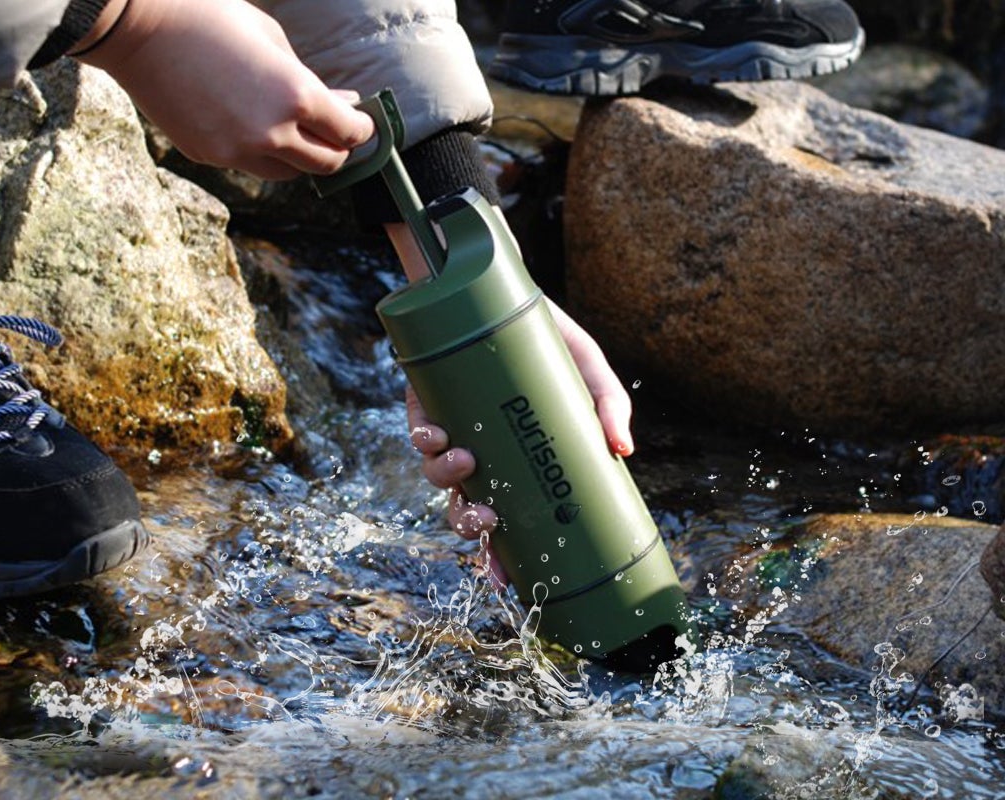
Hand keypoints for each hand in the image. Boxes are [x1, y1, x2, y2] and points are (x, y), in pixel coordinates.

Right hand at [76, 0, 373, 179]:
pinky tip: (249, 121)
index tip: (363, 122)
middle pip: (327, 164)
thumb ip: (309, 79)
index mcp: (297, 98)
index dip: (363, 130)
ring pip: (288, 173)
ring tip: (295, 131)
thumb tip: (339, 103)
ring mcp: (238, 152)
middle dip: (338, 149)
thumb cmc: (209, 16)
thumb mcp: (272, 38)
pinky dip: (260, 150)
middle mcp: (272, 133)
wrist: (136, 25)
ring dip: (300, 157)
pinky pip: (248, 163)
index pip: (350, 134)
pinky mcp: (210, 157)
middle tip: (337, 133)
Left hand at [406, 299, 632, 587]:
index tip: (508, 583)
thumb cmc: (549, 339)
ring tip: (466, 461)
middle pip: (466, 509)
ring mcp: (453, 432)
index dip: (502, 554)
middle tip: (486, 518)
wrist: (503, 291)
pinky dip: (424, 440)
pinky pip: (418, 436)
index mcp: (518, 462)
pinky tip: (436, 435)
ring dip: (446, 480)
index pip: (508, 519)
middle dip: (470, 525)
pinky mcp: (426, 404)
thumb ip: (610, 407)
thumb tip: (625, 450)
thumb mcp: (589, 370)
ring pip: (438, 477)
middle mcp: (483, 454)